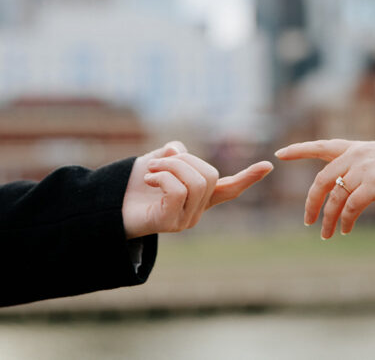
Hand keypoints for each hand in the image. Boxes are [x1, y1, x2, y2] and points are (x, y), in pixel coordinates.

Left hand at [122, 141, 273, 238]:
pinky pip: (178, 190)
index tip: (269, 165)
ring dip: (170, 166)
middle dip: (182, 160)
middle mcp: (196, 212)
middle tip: (157, 163)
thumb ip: (174, 154)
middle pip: (209, 175)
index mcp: (198, 197)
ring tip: (151, 170)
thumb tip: (178, 150)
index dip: (248, 177)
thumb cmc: (131, 185)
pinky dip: (162, 176)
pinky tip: (149, 179)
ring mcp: (185, 221)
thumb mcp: (157, 160)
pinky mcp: (170, 224)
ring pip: (196, 181)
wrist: (105, 205)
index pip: (229, 188)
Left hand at [275, 139, 374, 238]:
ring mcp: (365, 168)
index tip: (279, 154)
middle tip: (307, 221)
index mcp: (357, 147)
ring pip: (335, 197)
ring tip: (326, 235)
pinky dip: (346, 221)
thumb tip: (352, 186)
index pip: (322, 146)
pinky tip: (346, 230)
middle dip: (311, 202)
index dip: (299, 150)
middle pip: (322, 180)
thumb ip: (364, 168)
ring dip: (328, 218)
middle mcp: (357, 155)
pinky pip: (351, 207)